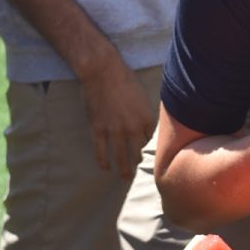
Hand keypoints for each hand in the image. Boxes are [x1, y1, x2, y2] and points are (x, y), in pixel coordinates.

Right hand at [79, 58, 157, 179]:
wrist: (102, 71)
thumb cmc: (124, 78)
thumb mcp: (142, 95)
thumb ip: (145, 112)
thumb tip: (149, 123)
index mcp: (146, 118)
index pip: (151, 141)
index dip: (150, 150)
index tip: (152, 158)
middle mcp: (132, 128)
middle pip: (138, 153)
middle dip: (140, 165)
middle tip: (141, 174)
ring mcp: (114, 130)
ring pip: (120, 156)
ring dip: (124, 170)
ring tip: (126, 178)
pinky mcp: (98, 129)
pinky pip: (101, 151)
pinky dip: (103, 161)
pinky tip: (105, 168)